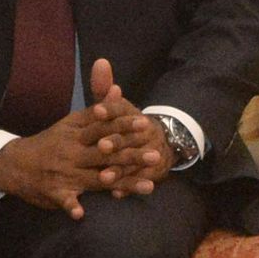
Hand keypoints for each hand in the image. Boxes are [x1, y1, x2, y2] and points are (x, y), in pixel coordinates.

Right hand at [0, 60, 164, 216]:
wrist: (15, 162)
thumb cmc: (51, 142)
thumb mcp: (71, 123)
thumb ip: (97, 108)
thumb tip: (118, 89)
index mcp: (76, 132)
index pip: (103, 126)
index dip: (124, 125)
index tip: (145, 123)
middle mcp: (72, 151)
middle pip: (105, 153)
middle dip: (131, 155)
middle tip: (155, 155)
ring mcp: (63, 172)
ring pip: (96, 179)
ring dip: (121, 183)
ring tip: (147, 187)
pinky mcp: (54, 192)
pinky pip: (64, 200)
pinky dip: (71, 206)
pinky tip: (81, 213)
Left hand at [86, 59, 174, 188]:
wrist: (161, 144)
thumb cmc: (128, 125)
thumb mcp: (116, 106)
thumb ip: (104, 88)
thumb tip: (100, 62)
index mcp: (132, 115)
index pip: (121, 109)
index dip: (110, 108)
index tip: (98, 109)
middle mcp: (144, 132)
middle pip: (128, 137)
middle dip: (116, 142)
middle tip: (102, 146)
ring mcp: (149, 153)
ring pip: (133, 163)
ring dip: (119, 170)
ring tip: (104, 177)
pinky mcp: (152, 172)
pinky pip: (139, 181)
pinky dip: (128, 188)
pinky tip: (115, 195)